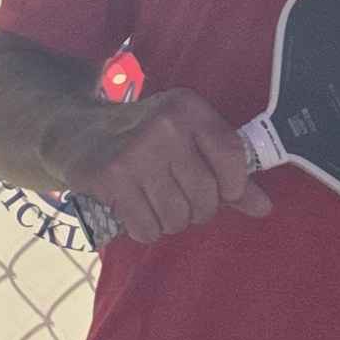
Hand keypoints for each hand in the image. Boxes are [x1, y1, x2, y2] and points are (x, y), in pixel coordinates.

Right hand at [63, 92, 268, 243]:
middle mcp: (164, 127)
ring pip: (176, 218)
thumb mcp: (186, 139)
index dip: (233, 186)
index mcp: (188, 110)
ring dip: (168, 222)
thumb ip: (227, 172)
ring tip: (154, 202)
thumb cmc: (143, 138)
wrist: (75, 132)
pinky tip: (134, 209)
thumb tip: (264, 207)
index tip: (221, 192)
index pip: (233, 157)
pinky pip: (147, 229)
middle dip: (196, 210)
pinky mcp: (110, 178)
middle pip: (205, 197)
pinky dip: (145, 230)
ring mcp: (135, 153)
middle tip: (178, 199)